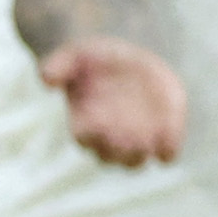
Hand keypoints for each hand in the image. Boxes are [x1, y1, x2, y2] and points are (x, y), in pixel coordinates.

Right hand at [41, 37, 185, 166]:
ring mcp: (136, 141)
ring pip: (136, 161)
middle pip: (111, 157)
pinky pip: (167, 153)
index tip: (98, 113)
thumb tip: (46, 79)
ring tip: (150, 130)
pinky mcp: (163, 135)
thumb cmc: (94, 60)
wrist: (128, 60)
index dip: (92, 132)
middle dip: (119, 147)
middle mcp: (107, 139)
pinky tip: (172, 124)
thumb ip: (57, 65)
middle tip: (128, 126)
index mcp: (84, 124)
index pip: (85, 139)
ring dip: (143, 150)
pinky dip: (170, 145)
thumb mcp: (74, 55)